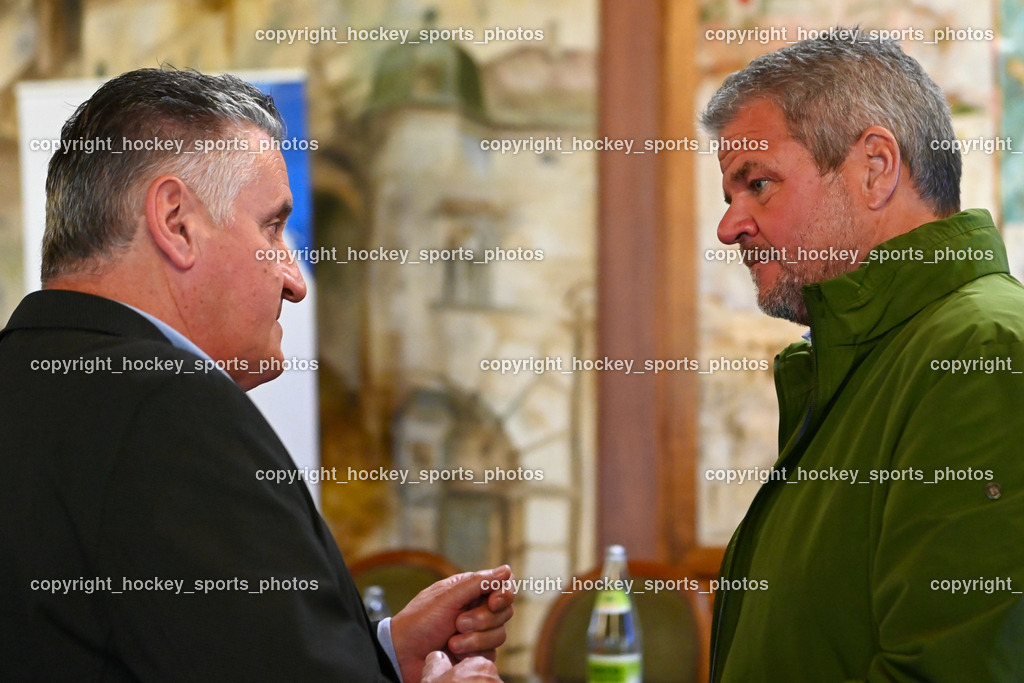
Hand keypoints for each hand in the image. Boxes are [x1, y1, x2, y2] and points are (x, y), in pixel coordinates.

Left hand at [392, 565, 514, 682]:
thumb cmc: (420, 621)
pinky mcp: (476, 653)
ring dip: (475, 640)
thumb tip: (506, 570)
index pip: (502, 587)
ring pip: (500, 634)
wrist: (403, 655)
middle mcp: (476, 609)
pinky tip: (455, 654)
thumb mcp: (448, 597)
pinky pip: (491, 654)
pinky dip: (473, 653)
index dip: (503, 595)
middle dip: (482, 620)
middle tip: (458, 623)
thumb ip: (478, 583)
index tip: (493, 602)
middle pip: (504, 612)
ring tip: (452, 642)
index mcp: (470, 590)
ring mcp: (478, 633)